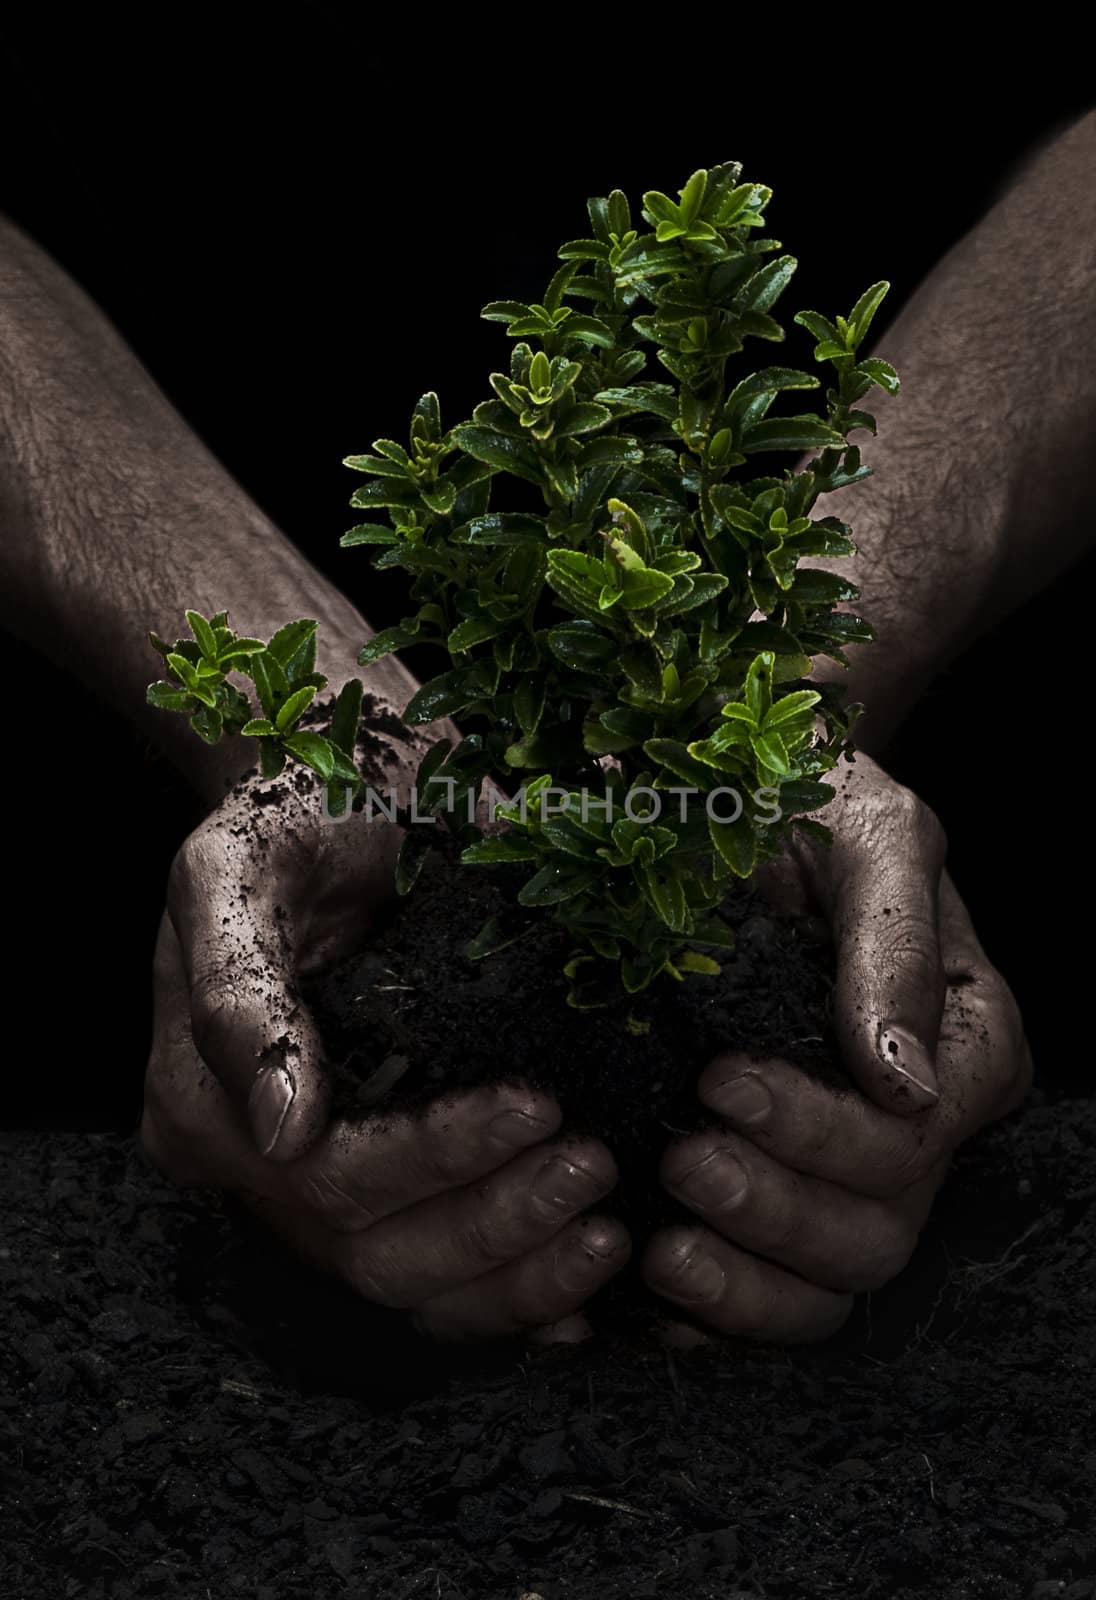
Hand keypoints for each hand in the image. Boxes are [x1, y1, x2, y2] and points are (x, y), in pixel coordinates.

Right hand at [141, 772, 629, 1342]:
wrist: (343, 804)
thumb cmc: (294, 819)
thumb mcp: (241, 867)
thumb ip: (239, 986)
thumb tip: (282, 1129)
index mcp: (201, 1103)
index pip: (327, 1176)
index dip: (436, 1156)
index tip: (537, 1103)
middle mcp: (254, 1169)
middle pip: (374, 1252)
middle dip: (495, 1219)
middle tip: (594, 1164)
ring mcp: (314, 1194)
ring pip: (414, 1286)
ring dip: (518, 1273)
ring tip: (607, 1227)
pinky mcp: (381, 1192)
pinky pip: (442, 1283)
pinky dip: (516, 1294)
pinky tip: (585, 1285)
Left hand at [642, 754, 1031, 1344]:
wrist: (744, 806)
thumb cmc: (819, 803)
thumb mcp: (869, 837)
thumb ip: (892, 947)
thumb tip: (904, 1080)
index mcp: (966, 1046)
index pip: (913, 1136)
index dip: (821, 1130)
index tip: (720, 1078)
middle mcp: (919, 1125)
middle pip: (876, 1229)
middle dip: (776, 1207)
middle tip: (681, 1158)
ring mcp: (847, 1168)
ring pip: (829, 1285)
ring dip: (744, 1279)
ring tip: (658, 1239)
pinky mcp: (780, 1187)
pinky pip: (765, 1292)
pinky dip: (709, 1310)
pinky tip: (643, 1288)